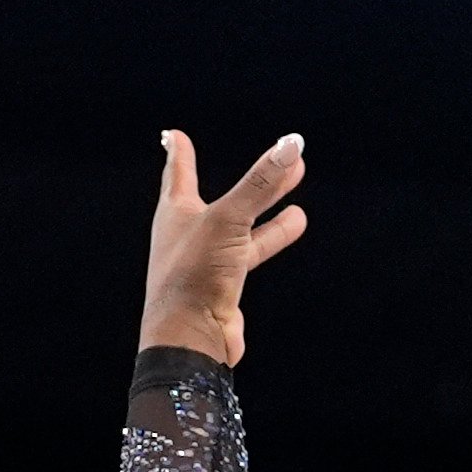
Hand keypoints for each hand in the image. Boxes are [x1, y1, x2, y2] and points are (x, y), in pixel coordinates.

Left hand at [139, 130, 307, 366]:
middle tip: (282, 155)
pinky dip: (274, 235)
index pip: (178, 172)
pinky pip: (253, 250)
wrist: (190, 336)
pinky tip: (295, 222)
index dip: (180, 152)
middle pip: (226, 195)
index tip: (174, 135)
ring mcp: (208, 259)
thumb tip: (293, 143)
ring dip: (270, 204)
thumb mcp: (229, 219)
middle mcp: (189, 233)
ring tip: (297, 183)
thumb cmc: (194, 274)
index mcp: (175, 212)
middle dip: (255, 176)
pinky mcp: (226, 283)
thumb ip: (261, 183)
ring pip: (245, 223)